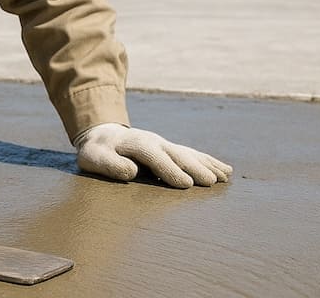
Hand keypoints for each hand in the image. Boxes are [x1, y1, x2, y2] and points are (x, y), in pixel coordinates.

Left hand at [75, 123, 231, 187]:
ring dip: (207, 165)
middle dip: (196, 167)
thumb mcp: (94, 158)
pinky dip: (209, 161)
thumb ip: (110, 165)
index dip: (171, 170)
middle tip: (213, 181)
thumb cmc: (97, 151)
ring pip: (190, 154)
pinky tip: (224, 170)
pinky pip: (192, 155)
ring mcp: (165, 144)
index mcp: (137, 144)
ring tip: (225, 176)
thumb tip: (132, 172)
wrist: (102, 134)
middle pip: (179, 154)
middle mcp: (155, 141)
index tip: (186, 185)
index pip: (156, 157)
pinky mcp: (170, 149)